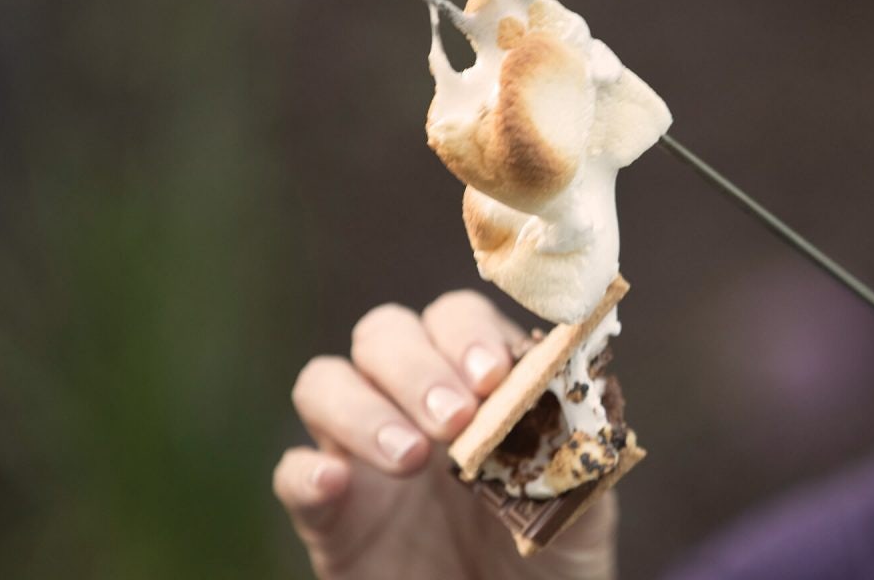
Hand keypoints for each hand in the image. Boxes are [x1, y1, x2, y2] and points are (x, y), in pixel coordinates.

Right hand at [273, 291, 617, 578]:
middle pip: (383, 332)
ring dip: (362, 407)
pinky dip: (305, 468)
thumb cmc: (551, 556)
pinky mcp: (329, 513)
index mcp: (476, 383)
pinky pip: (291, 471)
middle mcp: (412, 400)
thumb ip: (578, 447)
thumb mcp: (582, 502)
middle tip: (453, 419)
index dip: (468, 334)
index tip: (492, 377)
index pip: (456, 319)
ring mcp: (362, 451)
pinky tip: (335, 482)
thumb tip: (576, 391)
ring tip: (411, 458)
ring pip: (324, 382)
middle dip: (415, 364)